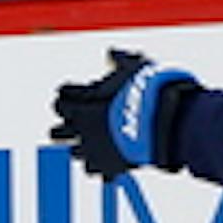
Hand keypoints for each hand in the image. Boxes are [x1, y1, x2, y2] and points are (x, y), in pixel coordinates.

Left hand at [49, 49, 194, 179]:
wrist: (165, 123)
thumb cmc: (149, 93)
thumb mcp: (133, 68)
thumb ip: (118, 61)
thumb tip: (111, 53)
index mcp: (82, 102)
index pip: (62, 100)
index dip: (66, 97)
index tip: (69, 96)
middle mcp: (82, 128)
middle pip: (57, 132)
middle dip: (63, 128)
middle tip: (68, 126)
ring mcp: (93, 149)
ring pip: (74, 153)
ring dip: (80, 147)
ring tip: (87, 145)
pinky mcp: (107, 166)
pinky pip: (95, 169)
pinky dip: (100, 164)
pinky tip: (106, 160)